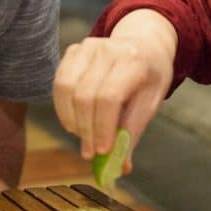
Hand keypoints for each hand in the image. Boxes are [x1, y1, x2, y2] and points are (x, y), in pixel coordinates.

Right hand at [52, 9, 177, 164]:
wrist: (144, 42)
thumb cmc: (148, 76)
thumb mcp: (151, 101)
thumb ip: (133, 132)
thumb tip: (119, 168)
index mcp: (134, 60)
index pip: (109, 97)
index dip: (102, 127)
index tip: (102, 151)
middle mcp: (108, 49)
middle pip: (85, 95)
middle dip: (86, 130)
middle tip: (90, 152)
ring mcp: (88, 46)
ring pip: (67, 89)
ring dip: (72, 120)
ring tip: (83, 136)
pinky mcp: (74, 50)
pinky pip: (59, 83)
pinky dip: (63, 107)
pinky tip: (74, 120)